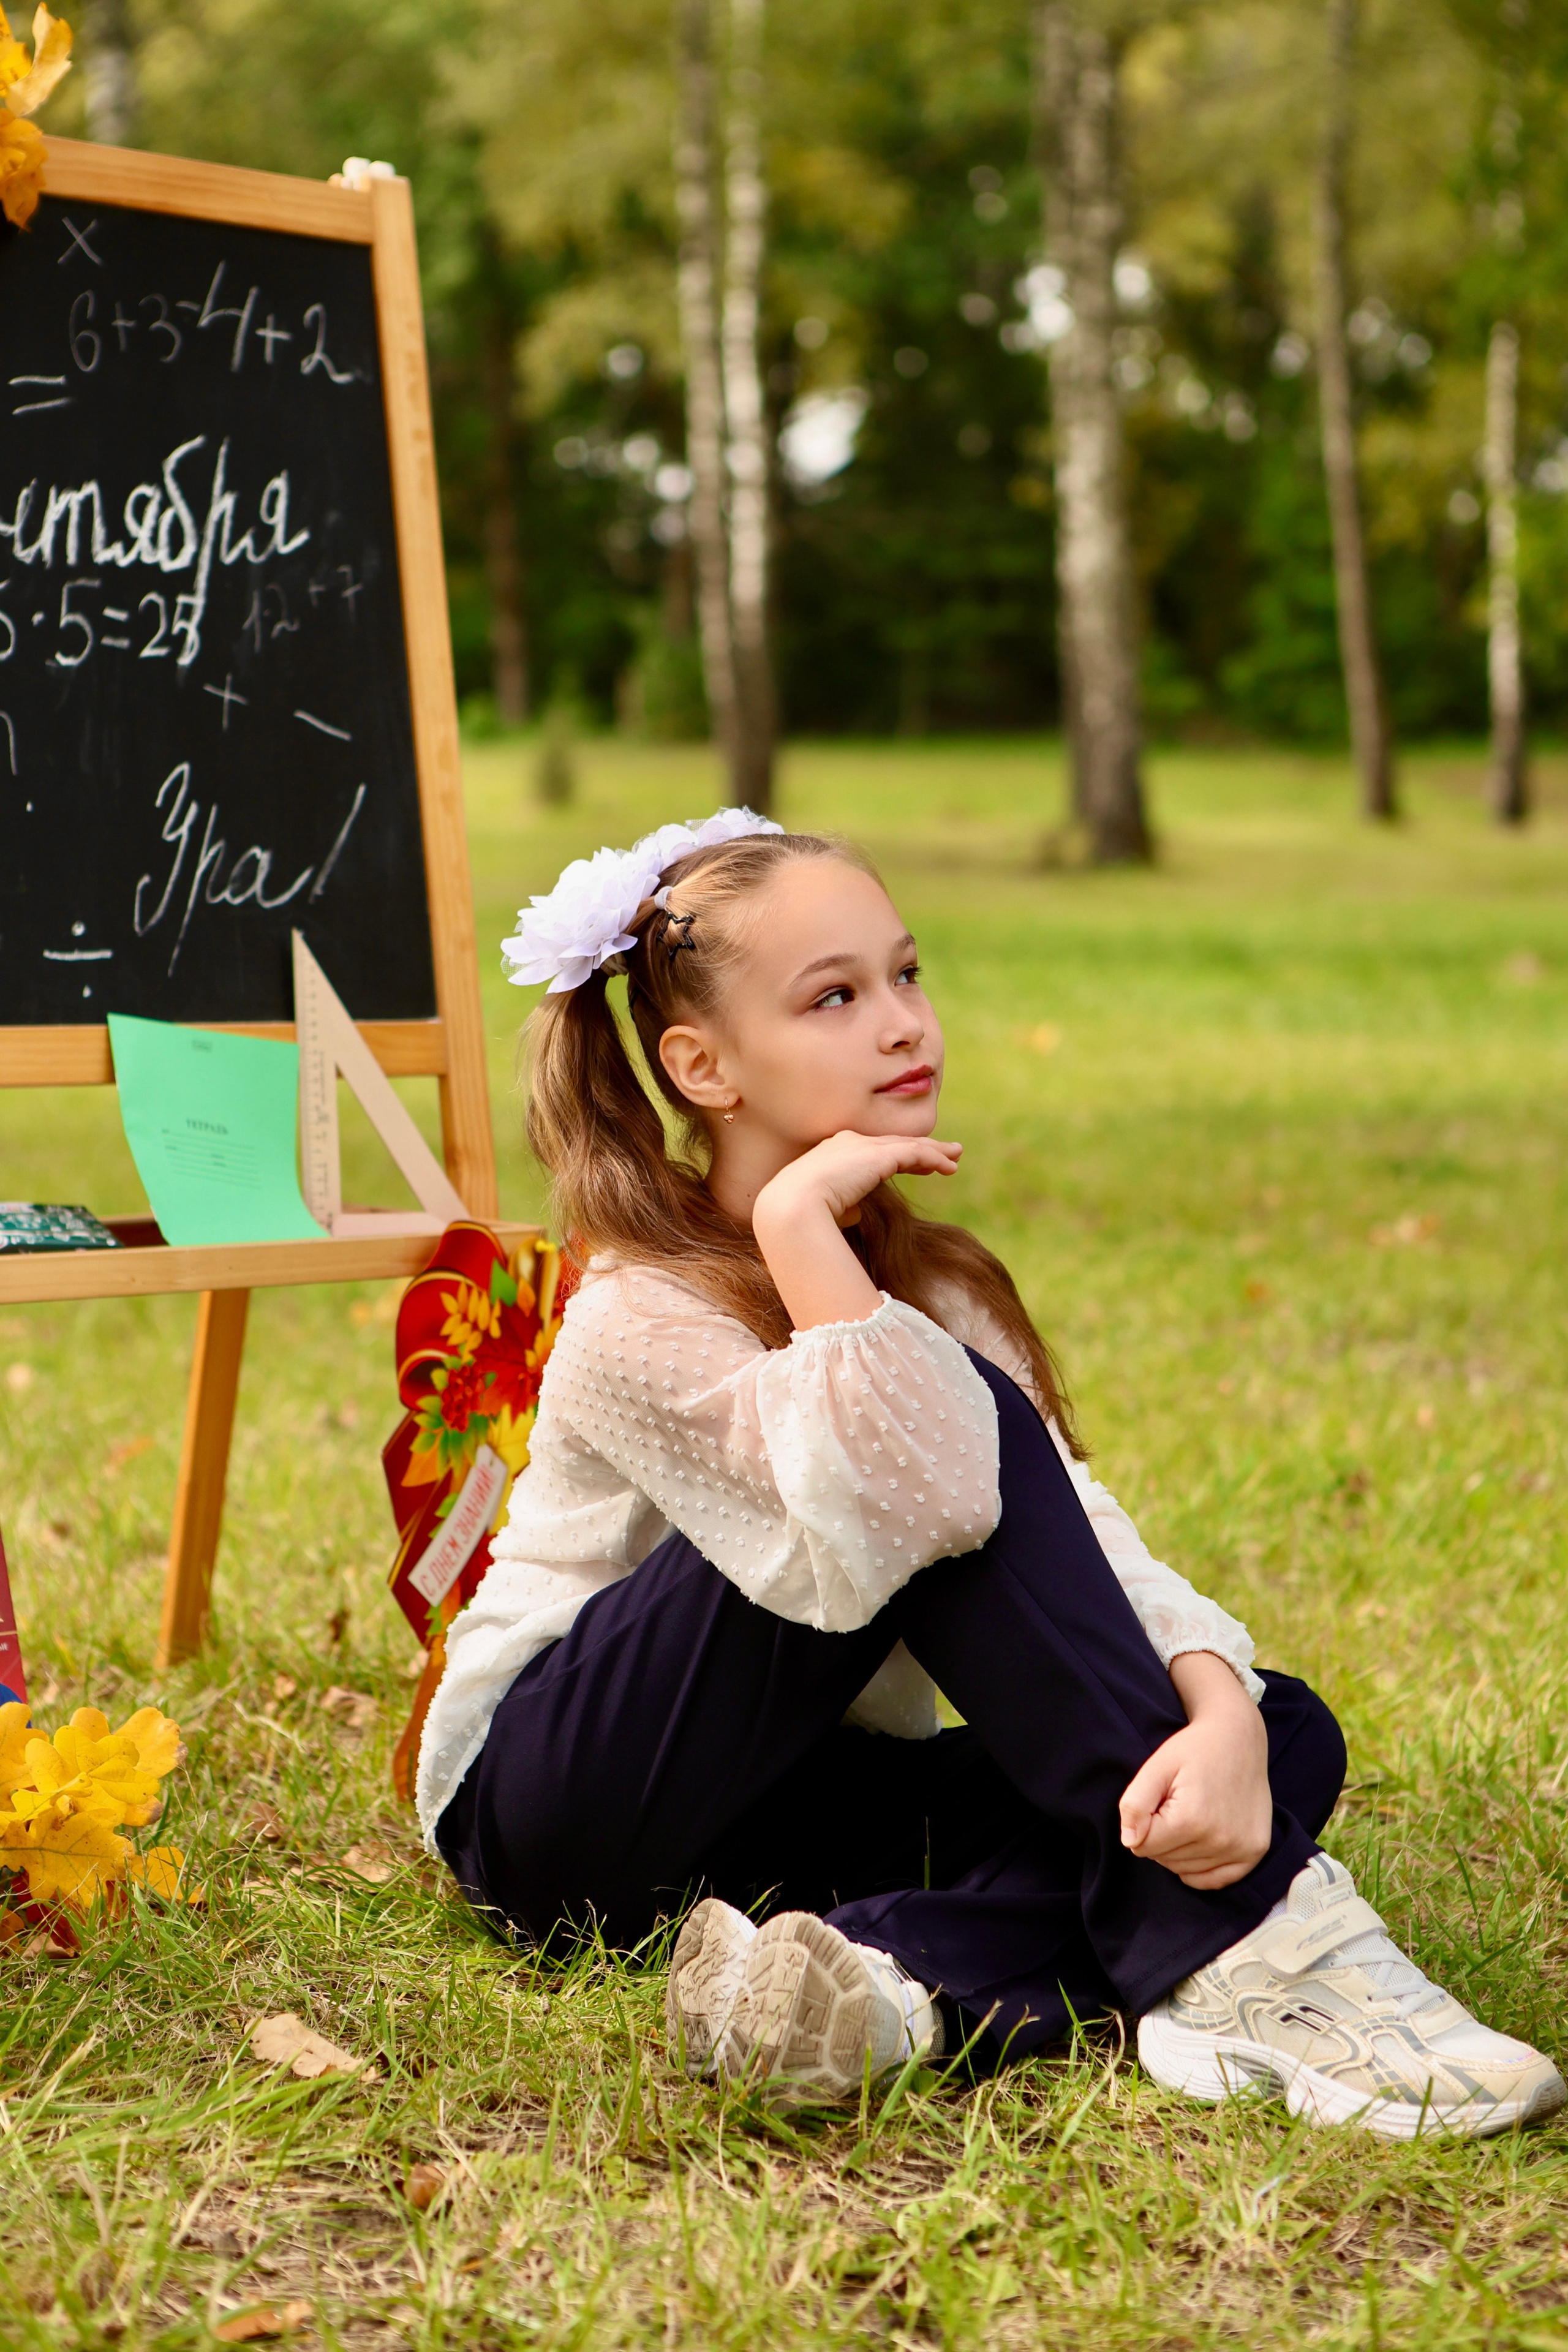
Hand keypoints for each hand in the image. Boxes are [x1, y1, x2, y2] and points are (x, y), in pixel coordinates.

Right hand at [753, 1128, 961, 1235]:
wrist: (791, 1206)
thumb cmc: (799, 1215)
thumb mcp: (823, 1210)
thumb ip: (842, 1207)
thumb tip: (856, 1213)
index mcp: (831, 1153)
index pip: (871, 1151)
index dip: (895, 1156)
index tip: (915, 1164)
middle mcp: (848, 1143)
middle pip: (893, 1143)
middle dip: (920, 1147)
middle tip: (944, 1152)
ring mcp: (863, 1146)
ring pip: (908, 1144)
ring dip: (935, 1151)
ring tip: (955, 1156)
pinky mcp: (879, 1155)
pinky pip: (915, 1154)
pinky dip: (935, 1158)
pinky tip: (950, 1167)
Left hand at [1118, 1654, 1271, 1889]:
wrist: (1239, 1737)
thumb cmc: (1194, 1749)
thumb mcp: (1156, 1766)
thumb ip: (1135, 1804)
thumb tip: (1129, 1841)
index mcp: (1192, 1819)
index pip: (1142, 1846)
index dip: (1143, 1822)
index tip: (1158, 1800)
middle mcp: (1220, 1840)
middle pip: (1164, 1860)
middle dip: (1161, 1835)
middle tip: (1176, 1803)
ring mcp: (1242, 1849)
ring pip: (1186, 1871)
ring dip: (1181, 1849)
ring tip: (1193, 1813)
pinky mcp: (1255, 1852)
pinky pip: (1216, 1880)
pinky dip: (1202, 1867)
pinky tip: (1202, 1839)